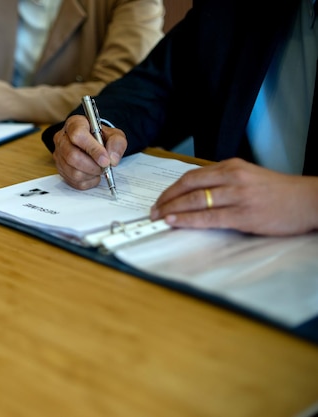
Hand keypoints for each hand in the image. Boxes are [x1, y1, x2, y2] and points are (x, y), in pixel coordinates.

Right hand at [52, 115, 125, 188]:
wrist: (94, 144)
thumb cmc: (101, 137)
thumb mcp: (114, 134)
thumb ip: (117, 143)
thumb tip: (112, 160)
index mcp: (74, 124)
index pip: (78, 135)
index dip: (93, 149)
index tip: (106, 160)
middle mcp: (62, 139)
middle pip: (72, 156)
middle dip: (92, 166)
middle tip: (105, 167)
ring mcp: (59, 155)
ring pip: (73, 172)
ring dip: (91, 174)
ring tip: (99, 169)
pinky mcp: (60, 169)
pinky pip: (74, 181)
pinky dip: (88, 181)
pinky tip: (93, 174)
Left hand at [150, 158, 317, 235]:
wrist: (308, 200)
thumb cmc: (278, 192)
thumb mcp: (248, 176)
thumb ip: (224, 181)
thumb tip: (196, 193)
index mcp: (232, 167)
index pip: (192, 175)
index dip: (172, 189)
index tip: (160, 199)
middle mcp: (232, 178)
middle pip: (189, 186)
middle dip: (166, 199)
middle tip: (154, 210)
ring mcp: (238, 196)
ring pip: (195, 201)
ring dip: (172, 210)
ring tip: (159, 218)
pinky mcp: (243, 215)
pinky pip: (208, 217)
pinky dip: (188, 220)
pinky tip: (175, 222)